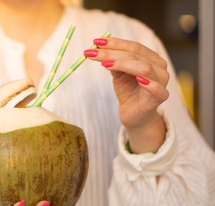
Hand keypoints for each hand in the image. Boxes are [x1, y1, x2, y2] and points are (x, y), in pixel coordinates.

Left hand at [84, 37, 168, 152]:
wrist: (134, 115)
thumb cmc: (128, 92)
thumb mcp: (117, 74)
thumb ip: (112, 61)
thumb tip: (97, 48)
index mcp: (151, 58)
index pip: (133, 46)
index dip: (115, 43)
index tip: (96, 42)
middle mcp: (159, 67)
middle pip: (136, 55)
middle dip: (113, 53)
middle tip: (93, 53)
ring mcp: (161, 82)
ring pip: (144, 67)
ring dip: (123, 63)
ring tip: (105, 64)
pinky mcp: (160, 97)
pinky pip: (157, 89)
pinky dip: (149, 83)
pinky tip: (138, 79)